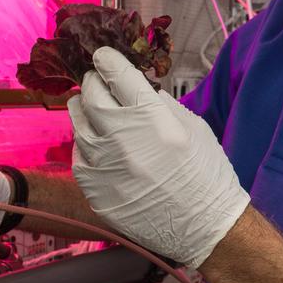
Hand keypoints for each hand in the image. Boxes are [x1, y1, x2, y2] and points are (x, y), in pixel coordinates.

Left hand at [69, 47, 249, 267]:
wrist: (203, 226)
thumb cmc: (205, 175)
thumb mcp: (193, 126)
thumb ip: (159, 102)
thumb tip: (134, 85)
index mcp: (151, 118)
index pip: (116, 74)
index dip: (108, 59)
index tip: (104, 56)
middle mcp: (122, 138)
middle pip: (90, 93)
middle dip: (94, 81)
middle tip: (99, 81)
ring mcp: (103, 165)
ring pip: (77, 121)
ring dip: (85, 109)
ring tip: (97, 110)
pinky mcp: (93, 189)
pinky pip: (78, 154)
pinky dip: (87, 143)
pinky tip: (101, 145)